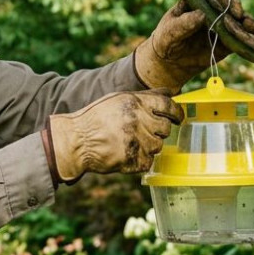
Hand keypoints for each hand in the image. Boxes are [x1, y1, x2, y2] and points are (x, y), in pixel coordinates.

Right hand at [45, 91, 182, 182]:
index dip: (176, 113)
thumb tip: (172, 92)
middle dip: (158, 130)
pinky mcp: (132, 160)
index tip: (177, 118)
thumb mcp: (119, 99)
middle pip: (165, 128)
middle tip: (144, 131)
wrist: (76, 141)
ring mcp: (135, 141)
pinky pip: (149, 162)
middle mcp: (137, 120)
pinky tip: (127, 153)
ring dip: (148, 146)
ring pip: (158, 146)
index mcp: (134, 103)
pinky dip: (141, 160)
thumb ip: (147, 96)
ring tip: (131, 142)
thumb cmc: (97, 118)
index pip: (168, 106)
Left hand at [134, 0, 253, 91]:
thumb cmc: (166, 42)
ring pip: (238, 17)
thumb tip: (201, 15)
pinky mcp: (229, 39)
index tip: (222, 5)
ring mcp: (221, 23)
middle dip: (235, 7)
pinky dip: (253, 31)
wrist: (171, 63)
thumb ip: (183, 24)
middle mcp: (210, 9)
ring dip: (248, 19)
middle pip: (227, 2)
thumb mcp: (168, 33)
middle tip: (238, 15)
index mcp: (194, 2)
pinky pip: (242, 34)